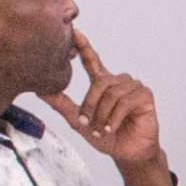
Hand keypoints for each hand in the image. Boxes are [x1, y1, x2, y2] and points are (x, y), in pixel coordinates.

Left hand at [54, 30, 170, 185]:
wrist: (127, 154)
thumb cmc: (107, 137)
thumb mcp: (79, 121)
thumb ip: (62, 104)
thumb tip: (40, 90)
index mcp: (103, 83)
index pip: (92, 61)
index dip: (84, 46)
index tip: (75, 32)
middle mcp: (118, 81)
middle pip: (100, 81)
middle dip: (90, 104)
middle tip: (87, 122)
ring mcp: (133, 86)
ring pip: (111, 93)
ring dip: (103, 114)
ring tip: (102, 129)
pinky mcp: (145, 95)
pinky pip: (125, 101)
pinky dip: (115, 118)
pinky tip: (112, 128)